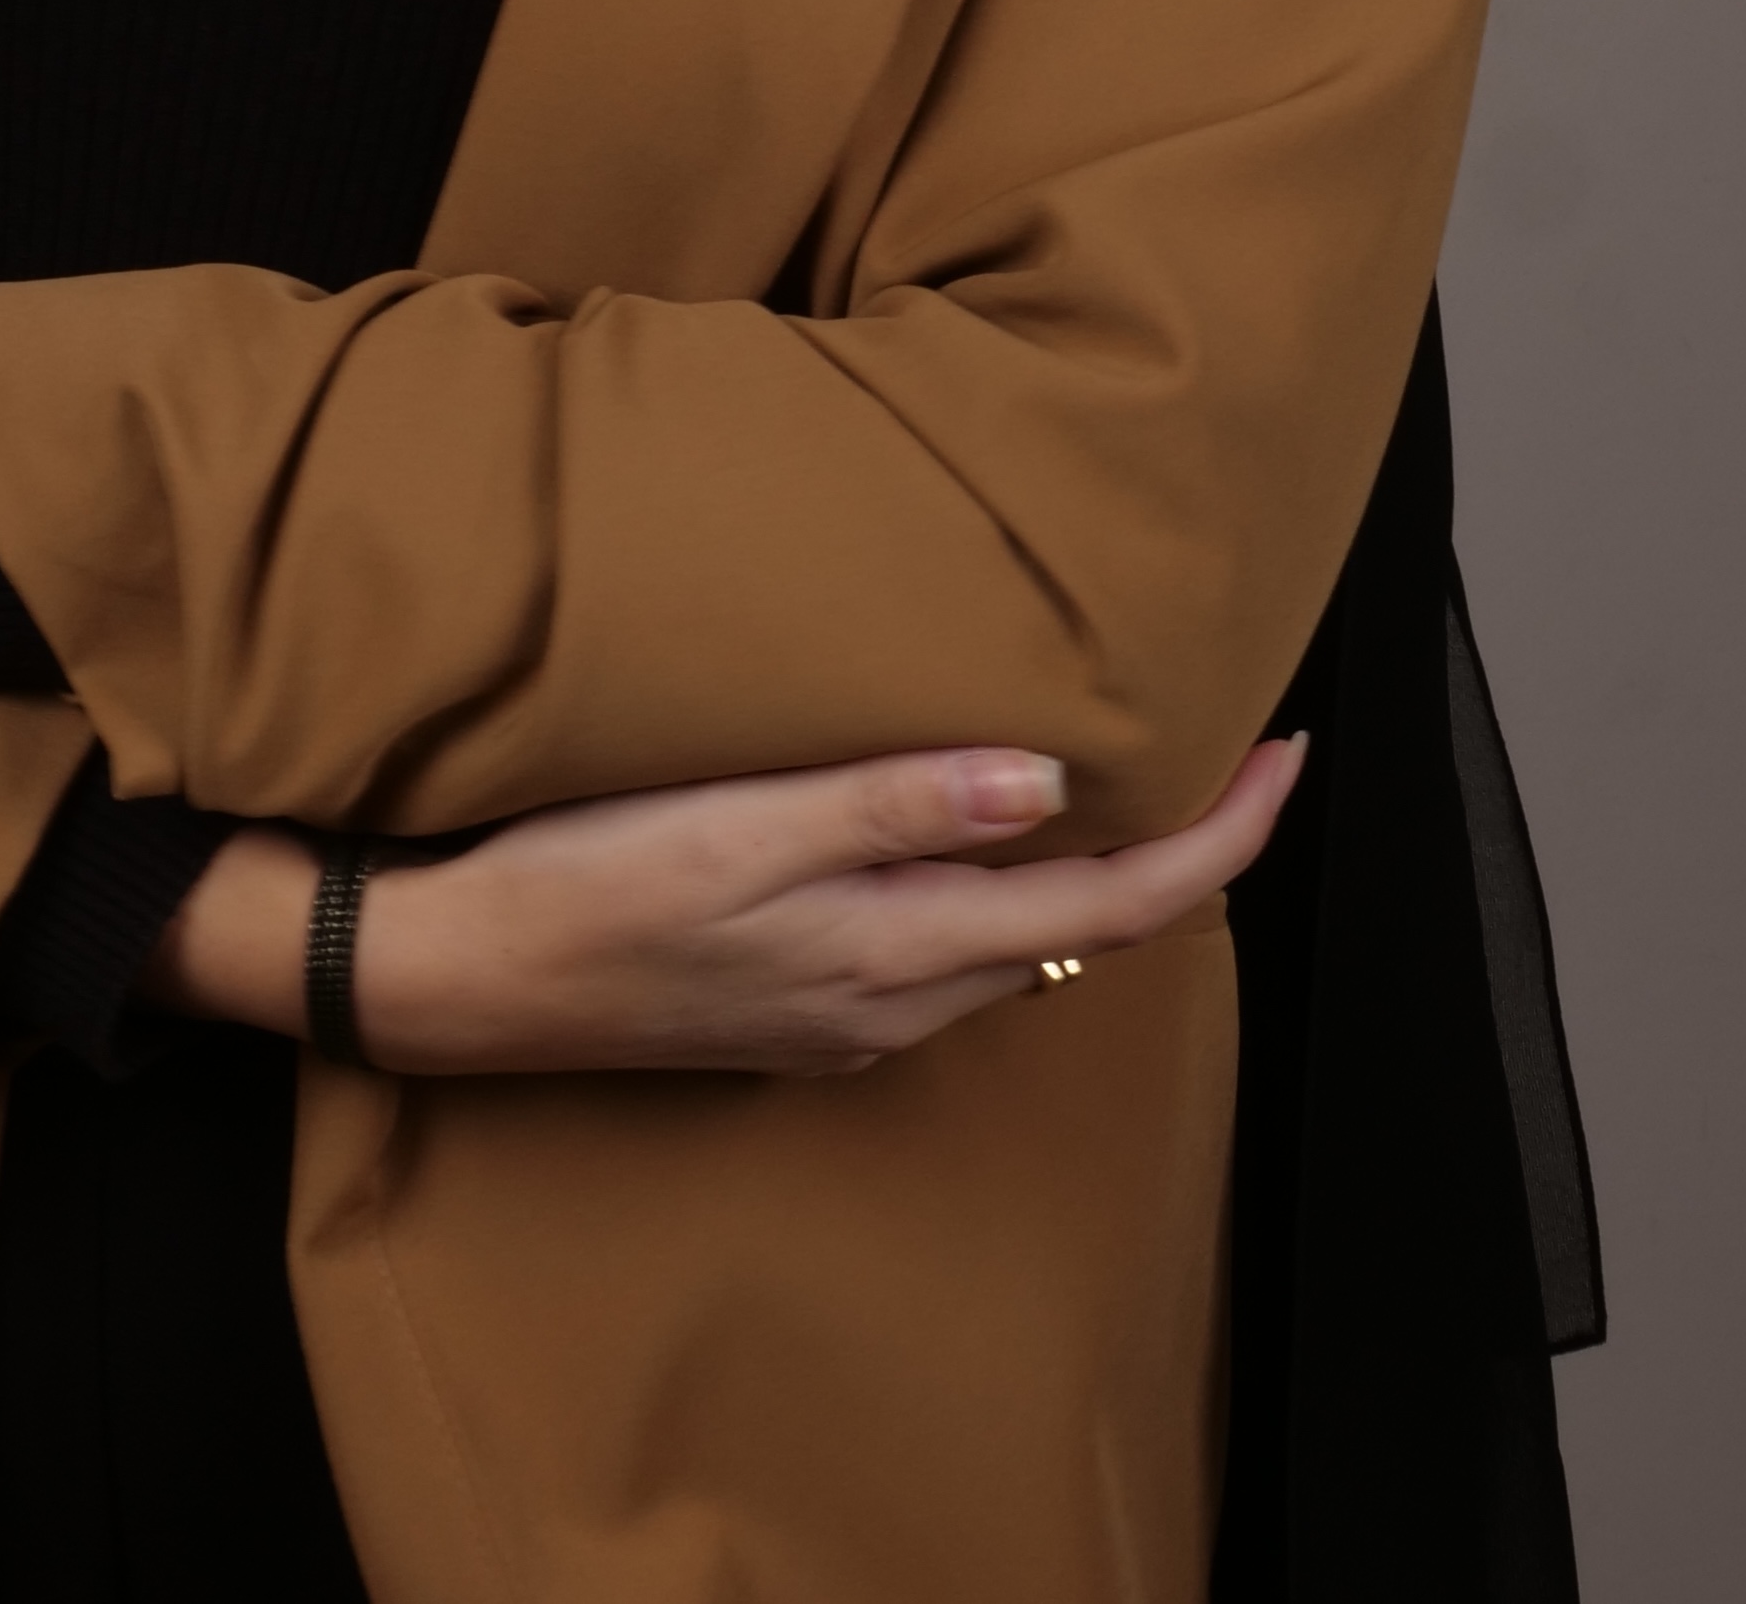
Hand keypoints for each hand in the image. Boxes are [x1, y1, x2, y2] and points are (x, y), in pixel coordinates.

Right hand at [147, 737, 1300, 1077]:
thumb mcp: (737, 826)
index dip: (1221, 835)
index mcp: (899, 950)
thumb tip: (1049, 783)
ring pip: (1017, 940)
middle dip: (1175, 841)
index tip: (1291, 752)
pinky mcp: (799, 1000)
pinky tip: (974, 820)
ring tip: (1121, 759)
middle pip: (1085, 928)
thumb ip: (893, 804)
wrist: (455, 977)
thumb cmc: (581, 884)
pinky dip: (998, 882)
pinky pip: (944, 945)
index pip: (1115, 906)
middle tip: (1225, 734)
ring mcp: (847, 1012)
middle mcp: (896, 1000)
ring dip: (1087, 863)